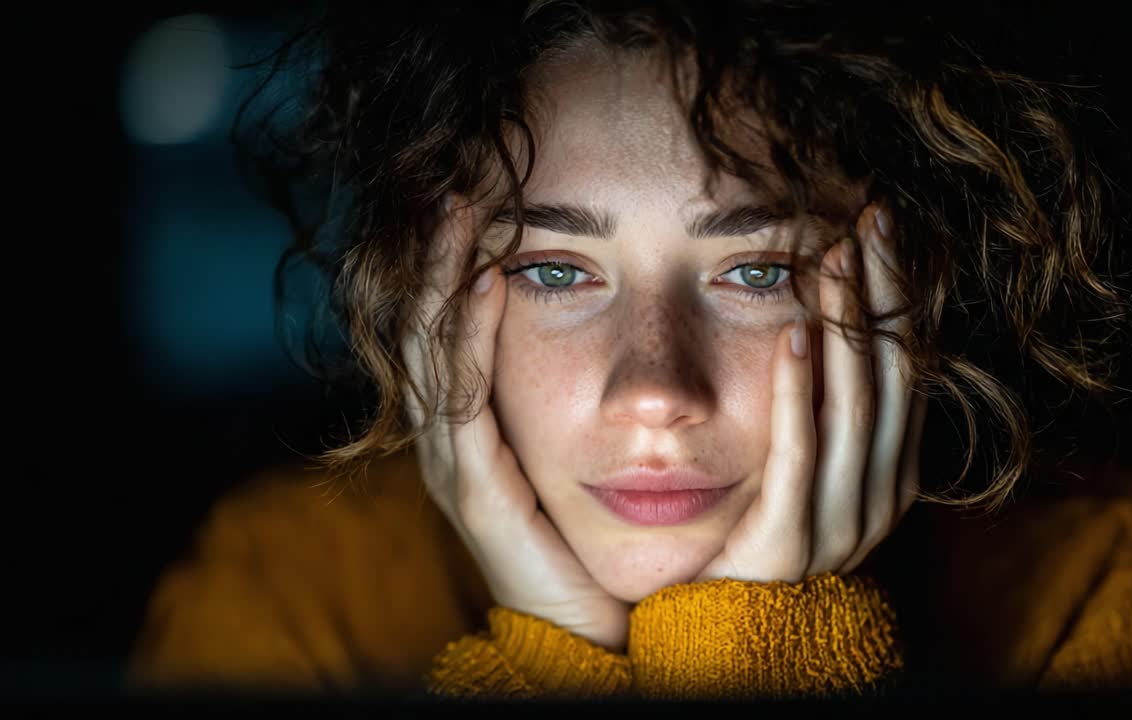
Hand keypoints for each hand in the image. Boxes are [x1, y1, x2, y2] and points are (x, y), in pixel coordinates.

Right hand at [406, 199, 630, 651]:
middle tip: (457, 189)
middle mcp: (450, 440)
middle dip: (436, 259)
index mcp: (474, 429)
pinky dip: (468, 336)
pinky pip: (463, 398)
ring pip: (432, 353)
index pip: (449, 332)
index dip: (452, 268)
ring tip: (460, 214)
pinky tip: (486, 283)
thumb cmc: (592, 539)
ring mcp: (454, 465)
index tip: (477, 202)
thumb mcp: (576, 455)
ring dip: (442, 279)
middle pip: (426, 331)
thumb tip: (601, 330)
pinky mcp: (475, 491)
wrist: (589, 625)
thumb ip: (576, 399)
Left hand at [696, 202, 927, 582]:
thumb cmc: (755, 523)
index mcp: (891, 471)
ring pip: (856, 410)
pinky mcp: (788, 542)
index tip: (887, 228)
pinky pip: (799, 456)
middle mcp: (879, 496)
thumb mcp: (805, 458)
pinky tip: (795, 332)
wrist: (721, 622)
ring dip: (848, 327)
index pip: (908, 368)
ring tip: (835, 257)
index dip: (903, 296)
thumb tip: (835, 310)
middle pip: (892, 377)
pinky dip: (800, 392)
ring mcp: (840, 524)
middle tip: (873, 218)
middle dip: (885, 294)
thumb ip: (827, 402)